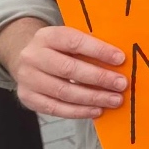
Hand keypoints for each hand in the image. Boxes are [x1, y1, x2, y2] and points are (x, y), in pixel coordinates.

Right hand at [0, 20, 126, 120]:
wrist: (27, 60)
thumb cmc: (58, 50)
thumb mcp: (69, 40)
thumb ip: (89, 46)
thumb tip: (120, 60)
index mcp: (47, 36)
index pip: (74, 42)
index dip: (99, 50)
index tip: (120, 59)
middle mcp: (33, 56)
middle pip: (69, 69)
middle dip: (99, 78)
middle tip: (121, 84)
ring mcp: (27, 78)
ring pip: (63, 91)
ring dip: (93, 98)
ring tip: (115, 100)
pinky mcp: (28, 97)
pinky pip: (55, 108)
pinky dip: (79, 111)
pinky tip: (97, 110)